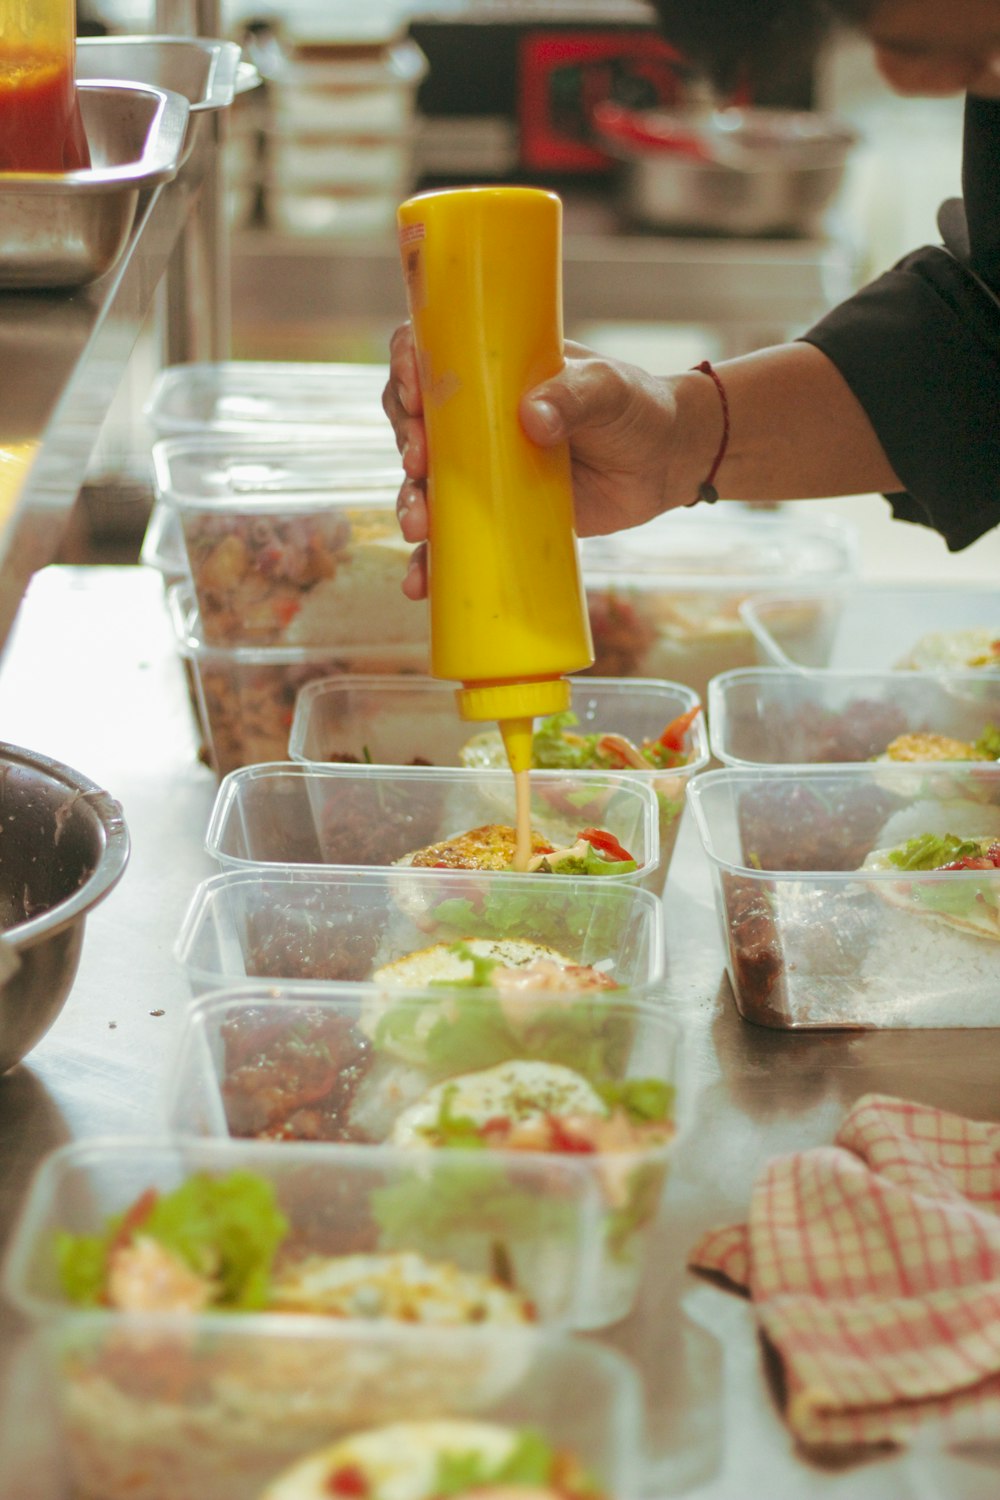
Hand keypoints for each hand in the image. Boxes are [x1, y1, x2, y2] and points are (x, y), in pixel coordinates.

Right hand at [382, 326, 718, 599]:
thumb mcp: (608, 390)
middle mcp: (476, 418)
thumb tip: (533, 418)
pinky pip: (453, 539)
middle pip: (414, 422)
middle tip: (420, 463)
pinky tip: (419, 582)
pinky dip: (431, 562)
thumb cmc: (635, 408)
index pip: (431, 355)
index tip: (415, 393)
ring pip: (425, 485)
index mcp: (493, 370)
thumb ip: (573, 397)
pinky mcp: (496, 516)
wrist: (664, 464)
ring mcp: (481, 470)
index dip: (407, 367)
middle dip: (406, 443)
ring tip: (418, 527)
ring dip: (411, 505)